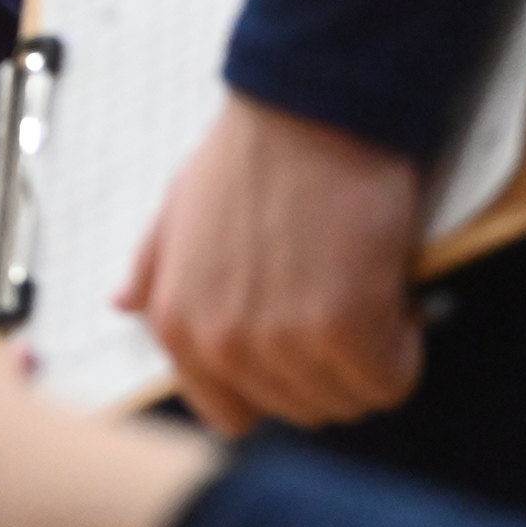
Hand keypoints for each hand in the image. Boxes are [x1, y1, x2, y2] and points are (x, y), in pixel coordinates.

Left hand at [115, 92, 424, 435]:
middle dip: (329, 367)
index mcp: (177, 325)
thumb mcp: (177, 212)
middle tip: (340, 302)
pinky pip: (388, 380)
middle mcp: (221, 345)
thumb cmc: (249, 159)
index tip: (301, 345)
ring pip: (347, 400)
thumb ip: (155, 269)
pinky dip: (402, 346)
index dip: (274, 386)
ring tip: (362, 290)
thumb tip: (123, 304)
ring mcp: (281, 342)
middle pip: (299, 410)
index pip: (229, 413)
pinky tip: (389, 293)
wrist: (308, 113)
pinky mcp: (344, 329)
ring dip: (369, 356)